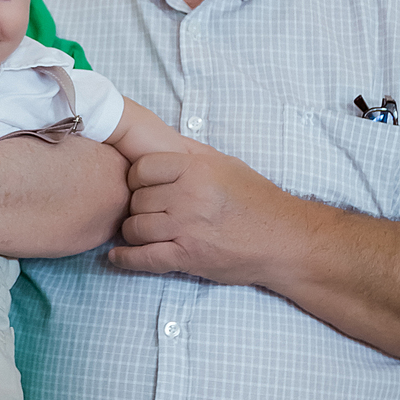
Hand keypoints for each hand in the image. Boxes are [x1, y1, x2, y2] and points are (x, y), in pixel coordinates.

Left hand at [109, 143, 302, 286]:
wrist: (282, 240)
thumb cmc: (256, 199)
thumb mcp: (226, 164)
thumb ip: (191, 153)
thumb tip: (162, 140)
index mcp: (196, 169)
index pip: (142, 168)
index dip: (137, 178)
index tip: (142, 186)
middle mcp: (188, 196)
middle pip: (136, 199)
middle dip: (137, 206)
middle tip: (146, 211)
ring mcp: (186, 228)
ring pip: (135, 227)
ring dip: (133, 232)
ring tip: (140, 232)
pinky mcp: (187, 257)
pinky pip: (144, 258)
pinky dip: (126, 259)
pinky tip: (117, 257)